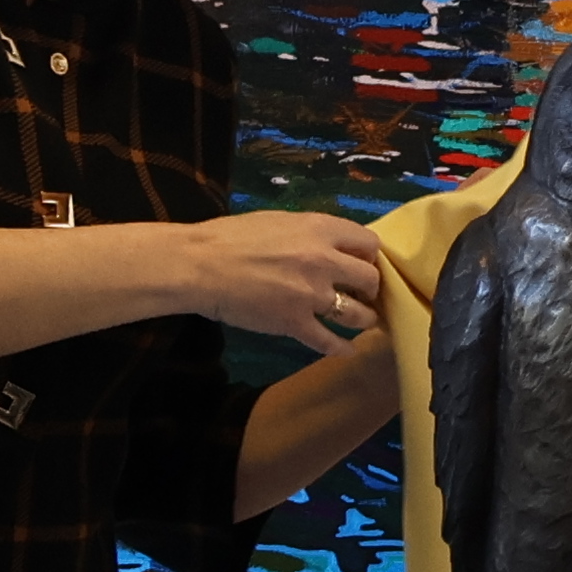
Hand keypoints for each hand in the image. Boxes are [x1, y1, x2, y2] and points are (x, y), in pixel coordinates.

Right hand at [170, 209, 393, 355]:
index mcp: (319, 228)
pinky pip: (329, 341)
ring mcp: (312, 295)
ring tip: (362, 322)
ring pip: (359, 314)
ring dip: (364, 319)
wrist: (200, 265)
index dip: (369, 255)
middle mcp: (324, 260)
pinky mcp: (295, 323)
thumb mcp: (279, 220)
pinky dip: (341, 348)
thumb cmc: (231, 237)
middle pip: (370, 278)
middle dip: (371, 288)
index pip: (368, 242)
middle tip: (364, 295)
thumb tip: (330, 244)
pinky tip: (347, 351)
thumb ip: (310, 232)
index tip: (362, 264)